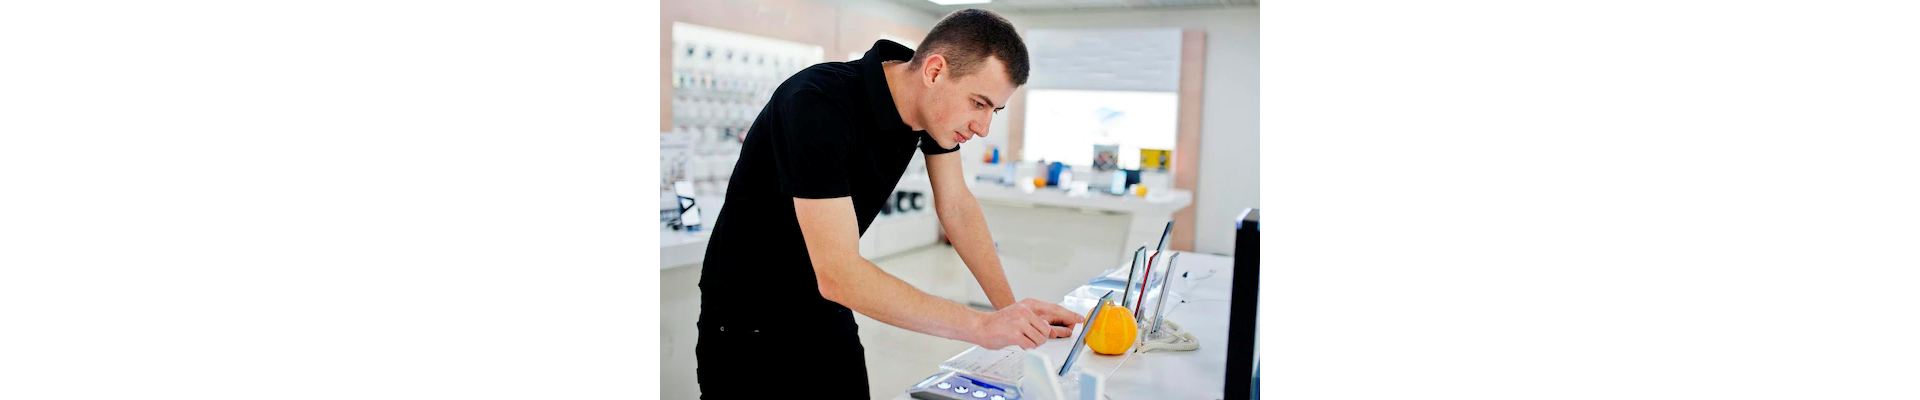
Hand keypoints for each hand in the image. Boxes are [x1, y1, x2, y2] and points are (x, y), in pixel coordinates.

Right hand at [968, 298, 1087, 348]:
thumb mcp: (1022, 316)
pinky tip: (1018, 341)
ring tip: (1022, 338)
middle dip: (1046, 336)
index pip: (1055, 309)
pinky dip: (1027, 346)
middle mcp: (1026, 310)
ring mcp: (1021, 321)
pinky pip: (1031, 345)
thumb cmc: (1001, 323)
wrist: (981, 326)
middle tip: (1037, 337)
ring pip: (1041, 338)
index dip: (1069, 315)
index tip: (1080, 319)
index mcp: (1029, 304)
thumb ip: (1040, 321)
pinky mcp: (1015, 333)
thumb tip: (1061, 329)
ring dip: (1034, 342)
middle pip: (1049, 328)